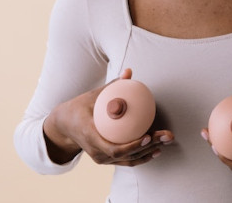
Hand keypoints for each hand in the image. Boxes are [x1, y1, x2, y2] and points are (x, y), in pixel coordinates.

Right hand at [43, 69, 173, 166]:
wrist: (65, 125)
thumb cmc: (81, 106)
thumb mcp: (94, 95)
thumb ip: (113, 85)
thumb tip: (129, 71)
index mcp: (90, 136)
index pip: (112, 147)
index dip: (131, 145)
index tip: (148, 136)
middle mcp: (96, 152)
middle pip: (125, 155)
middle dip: (149, 147)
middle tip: (166, 135)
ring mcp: (101, 158)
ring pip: (128, 160)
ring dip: (149, 152)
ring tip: (166, 140)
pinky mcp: (106, 159)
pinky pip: (126, 160)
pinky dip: (142, 156)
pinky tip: (157, 147)